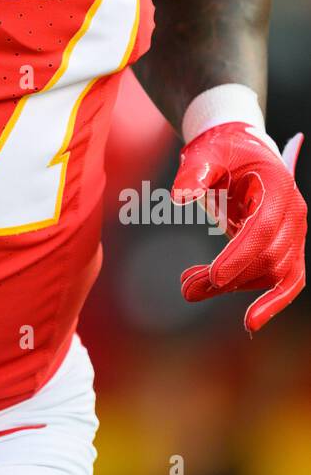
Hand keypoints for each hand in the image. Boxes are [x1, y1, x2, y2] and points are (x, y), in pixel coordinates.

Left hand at [171, 122, 305, 332]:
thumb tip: (180, 196)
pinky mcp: (288, 249)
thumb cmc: (224, 152)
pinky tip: (250, 322)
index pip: (262, 229)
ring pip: (273, 274)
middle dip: (229, 278)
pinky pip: (288, 282)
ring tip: (190, 287)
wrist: (242, 152)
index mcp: (278, 187)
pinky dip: (272, 303)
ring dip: (234, 288)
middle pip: (268, 257)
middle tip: (187, 287)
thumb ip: (193, 172)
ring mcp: (294, 234)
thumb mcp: (205, 154)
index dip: (240, 255)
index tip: (214, 277)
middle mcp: (294, 213)